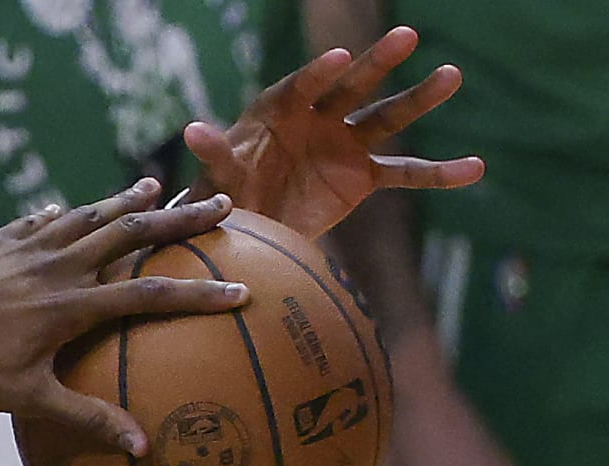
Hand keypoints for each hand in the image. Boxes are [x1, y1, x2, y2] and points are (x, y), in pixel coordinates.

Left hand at [0, 181, 248, 452]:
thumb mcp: (24, 400)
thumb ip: (85, 418)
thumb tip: (142, 447)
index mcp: (69, 304)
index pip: (148, 296)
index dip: (197, 295)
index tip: (240, 291)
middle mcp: (54, 265)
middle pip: (129, 233)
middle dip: (178, 219)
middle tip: (220, 203)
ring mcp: (23, 247)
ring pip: (85, 215)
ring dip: (123, 200)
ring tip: (154, 186)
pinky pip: (36, 220)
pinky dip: (60, 213)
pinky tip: (65, 210)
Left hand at [183, 28, 484, 241]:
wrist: (249, 228)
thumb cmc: (227, 194)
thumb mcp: (218, 178)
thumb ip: (214, 154)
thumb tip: (191, 130)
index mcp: (280, 110)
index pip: (301, 86)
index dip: (319, 73)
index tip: (339, 59)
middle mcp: (319, 117)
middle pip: (352, 87)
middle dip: (377, 64)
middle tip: (407, 36)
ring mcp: (345, 143)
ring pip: (386, 118)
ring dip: (418, 99)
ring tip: (450, 76)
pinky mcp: (362, 176)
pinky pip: (404, 172)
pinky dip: (438, 173)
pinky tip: (475, 168)